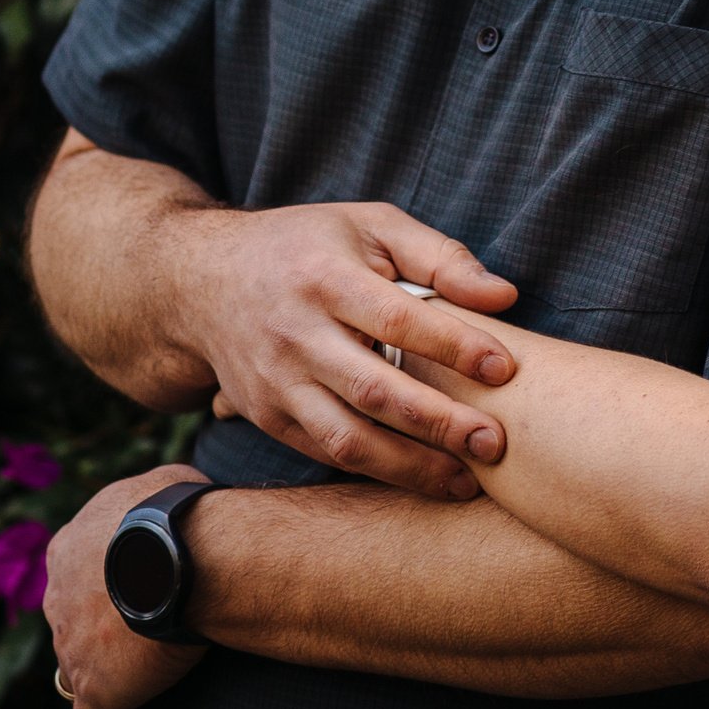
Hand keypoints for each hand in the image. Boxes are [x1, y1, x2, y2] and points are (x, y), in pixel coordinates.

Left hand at [46, 465, 212, 708]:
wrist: (178, 554)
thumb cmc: (178, 513)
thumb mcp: (161, 481)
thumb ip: (149, 497)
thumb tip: (167, 497)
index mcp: (69, 547)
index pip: (81, 573)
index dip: (108, 588)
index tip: (142, 596)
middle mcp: (58, 599)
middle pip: (76, 625)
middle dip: (105, 636)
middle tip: (150, 644)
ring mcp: (70, 648)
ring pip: (83, 674)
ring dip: (114, 682)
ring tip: (153, 693)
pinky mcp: (94, 689)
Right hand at [169, 200, 521, 495]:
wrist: (202, 280)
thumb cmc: (308, 246)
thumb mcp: (371, 226)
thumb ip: (440, 256)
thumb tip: (504, 296)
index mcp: (326, 278)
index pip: (399, 319)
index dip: (455, 346)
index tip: (506, 367)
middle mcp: (296, 335)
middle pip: (375, 391)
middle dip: (440, 423)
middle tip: (496, 443)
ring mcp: (277, 383)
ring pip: (348, 439)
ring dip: (410, 468)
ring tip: (467, 482)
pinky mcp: (267, 416)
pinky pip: (326, 453)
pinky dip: (375, 472)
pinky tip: (422, 477)